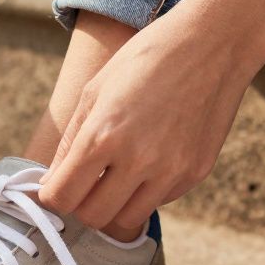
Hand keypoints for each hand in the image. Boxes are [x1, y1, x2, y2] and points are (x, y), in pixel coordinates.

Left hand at [38, 8, 264, 231]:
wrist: (213, 44)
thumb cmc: (146, 59)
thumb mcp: (94, 91)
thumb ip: (70, 142)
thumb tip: (52, 181)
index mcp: (103, 135)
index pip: (62, 197)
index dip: (51, 195)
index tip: (54, 186)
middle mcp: (138, 160)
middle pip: (93, 218)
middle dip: (80, 205)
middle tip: (83, 184)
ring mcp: (170, 172)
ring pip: (126, 220)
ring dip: (113, 205)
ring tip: (113, 177)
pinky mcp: (195, 174)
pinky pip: (158, 202)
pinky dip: (144, 192)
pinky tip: (147, 161)